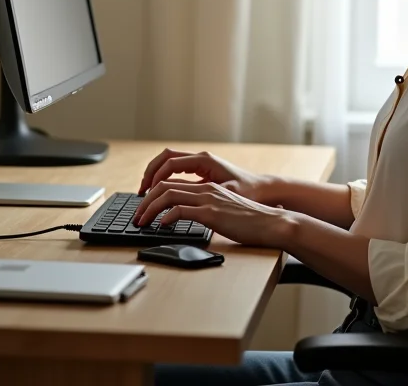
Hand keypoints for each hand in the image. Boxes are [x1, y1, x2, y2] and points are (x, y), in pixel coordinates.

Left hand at [132, 180, 291, 248]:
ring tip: (141, 222)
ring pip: (168, 195)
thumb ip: (207, 211)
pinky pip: (180, 211)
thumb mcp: (225, 211)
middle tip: (136, 216)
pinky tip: (161, 226)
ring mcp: (208, 200)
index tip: (144, 207)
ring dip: (149, 209)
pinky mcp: (211, 213)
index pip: (172, 182)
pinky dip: (166, 218)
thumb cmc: (251, 221)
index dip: (153, 192)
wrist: (270, 223)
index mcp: (208, 187)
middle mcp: (206, 189)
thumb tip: (188, 220)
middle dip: (144, 200)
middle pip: (164, 185)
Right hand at [137, 148, 270, 202]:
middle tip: (140, 193)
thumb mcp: (226, 193)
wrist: (263, 189)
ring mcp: (200, 162)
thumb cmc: (248, 191)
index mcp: (204, 160)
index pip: (170, 163)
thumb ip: (204, 195)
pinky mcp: (201, 170)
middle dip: (150, 173)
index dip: (155, 178)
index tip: (146, 193)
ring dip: (155, 175)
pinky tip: (160, 193)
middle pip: (165, 158)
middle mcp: (200, 158)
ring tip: (146, 193)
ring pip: (169, 162)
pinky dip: (165, 178)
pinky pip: (176, 170)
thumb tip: (181, 203)